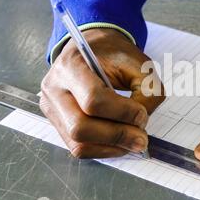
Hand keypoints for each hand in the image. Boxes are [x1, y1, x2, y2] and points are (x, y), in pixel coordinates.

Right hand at [40, 28, 164, 157]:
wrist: (93, 49)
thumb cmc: (115, 55)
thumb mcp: (139, 64)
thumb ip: (147, 92)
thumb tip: (141, 124)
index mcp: (71, 65)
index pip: (93, 99)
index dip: (122, 113)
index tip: (142, 114)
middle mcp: (54, 88)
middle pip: (80, 127)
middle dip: (117, 136)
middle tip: (141, 138)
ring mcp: (52, 108)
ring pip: (78, 143)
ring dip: (111, 147)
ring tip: (133, 140)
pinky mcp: (57, 124)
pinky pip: (78, 148)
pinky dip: (103, 149)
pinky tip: (120, 142)